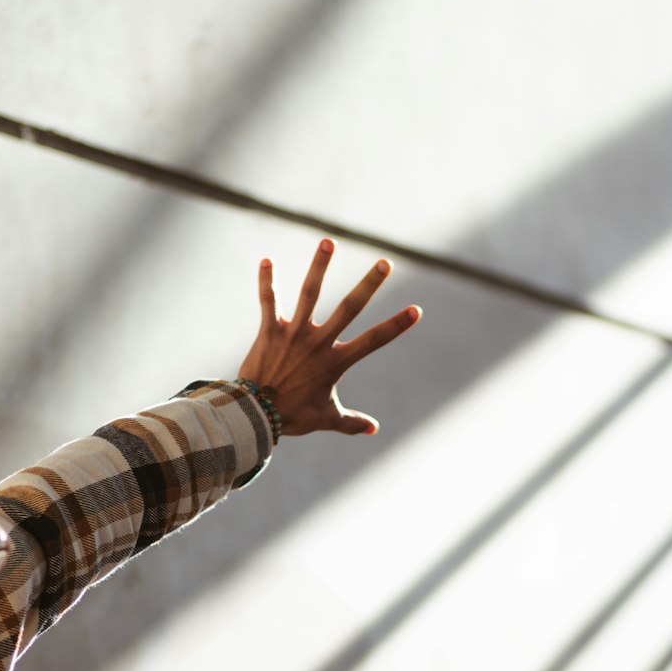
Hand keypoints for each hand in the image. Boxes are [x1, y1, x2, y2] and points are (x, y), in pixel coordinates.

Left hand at [236, 238, 421, 436]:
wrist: (255, 415)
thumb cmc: (292, 417)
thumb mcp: (326, 419)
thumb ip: (351, 422)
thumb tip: (375, 429)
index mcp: (335, 362)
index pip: (373, 341)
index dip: (396, 326)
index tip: (416, 310)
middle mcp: (318, 343)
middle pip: (349, 308)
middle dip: (369, 284)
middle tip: (385, 263)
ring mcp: (293, 334)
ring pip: (310, 294)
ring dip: (319, 266)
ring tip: (328, 241)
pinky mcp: (269, 331)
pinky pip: (268, 301)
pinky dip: (267, 281)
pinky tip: (266, 259)